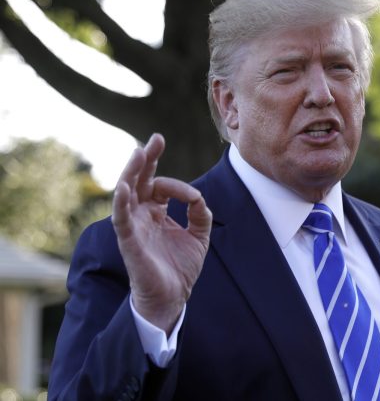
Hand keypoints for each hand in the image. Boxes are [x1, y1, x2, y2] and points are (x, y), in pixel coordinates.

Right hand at [111, 134, 211, 333]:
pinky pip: (121, 219)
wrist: (173, 297)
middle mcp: (142, 215)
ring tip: (138, 153)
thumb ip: (201, 214)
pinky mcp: (129, 241)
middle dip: (146, 159)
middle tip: (154, 140)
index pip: (159, 185)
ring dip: (131, 173)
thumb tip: (199, 197)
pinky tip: (124, 187)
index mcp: (157, 212)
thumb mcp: (199, 236)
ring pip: (127, 193)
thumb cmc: (180, 267)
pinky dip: (121, 203)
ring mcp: (134, 226)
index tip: (194, 197)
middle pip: (139, 181)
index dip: (176, 184)